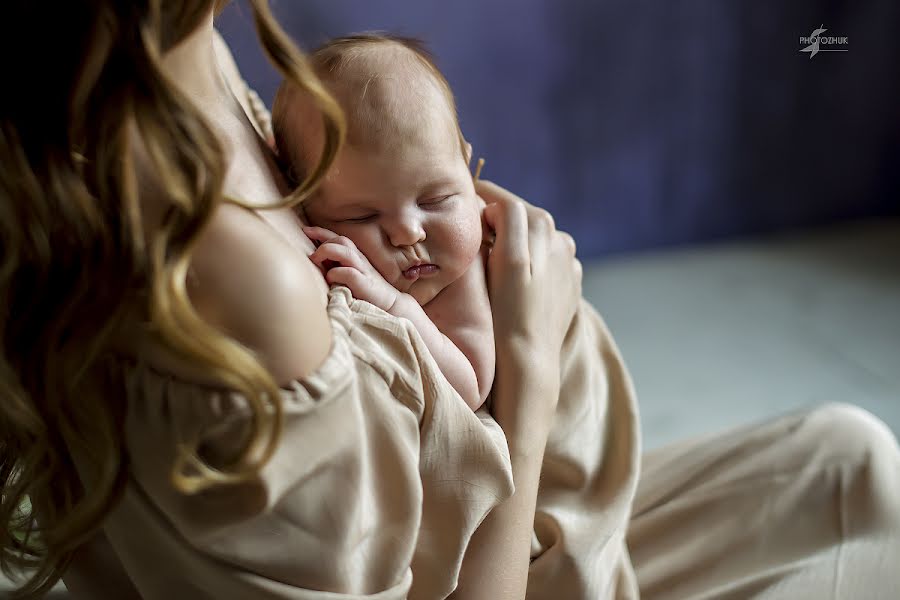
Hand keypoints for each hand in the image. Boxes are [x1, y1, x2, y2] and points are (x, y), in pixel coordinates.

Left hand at [303, 226, 400, 311]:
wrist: (391, 305)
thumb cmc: (366, 291)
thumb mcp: (349, 275)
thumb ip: (335, 266)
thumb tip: (315, 261)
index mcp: (355, 256)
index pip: (338, 237)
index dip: (321, 232)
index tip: (305, 230)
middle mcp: (359, 260)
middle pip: (341, 239)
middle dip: (323, 241)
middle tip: (311, 255)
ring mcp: (363, 271)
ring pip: (344, 250)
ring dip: (326, 251)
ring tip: (316, 260)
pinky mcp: (365, 284)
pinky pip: (347, 273)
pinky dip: (335, 274)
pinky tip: (330, 280)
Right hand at [477, 180, 580, 422]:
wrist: (529, 363)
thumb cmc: (510, 314)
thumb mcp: (509, 259)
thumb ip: (509, 218)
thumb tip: (497, 205)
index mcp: (546, 229)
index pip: (504, 200)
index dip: (478, 199)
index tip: (456, 207)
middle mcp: (561, 241)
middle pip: (517, 219)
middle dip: (493, 223)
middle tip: (467, 237)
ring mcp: (566, 265)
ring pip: (528, 241)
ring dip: (509, 243)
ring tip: (487, 263)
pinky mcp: (566, 285)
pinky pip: (540, 263)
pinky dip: (525, 265)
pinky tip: (511, 284)